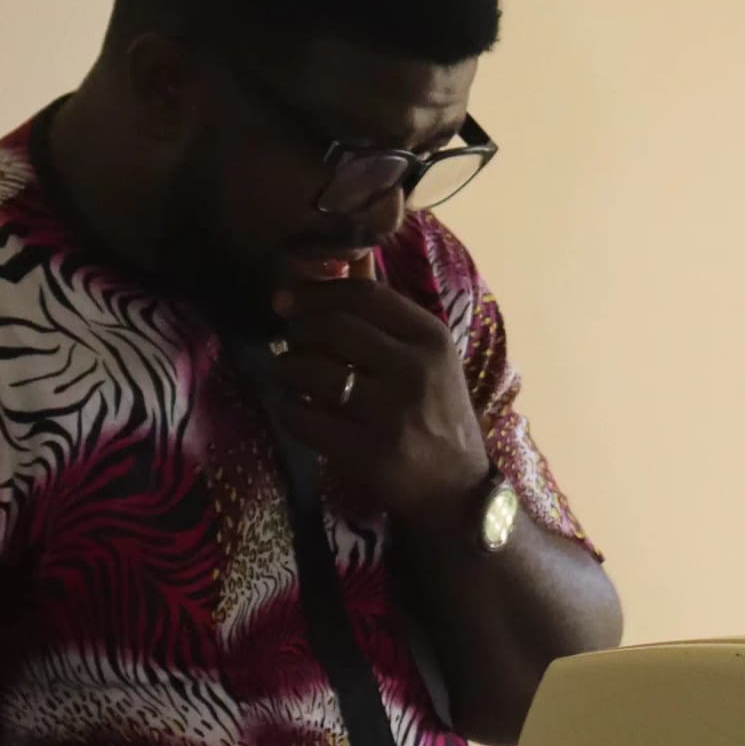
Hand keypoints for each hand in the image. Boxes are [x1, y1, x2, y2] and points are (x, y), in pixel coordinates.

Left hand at [266, 259, 491, 526]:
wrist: (457, 489)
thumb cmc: (436, 413)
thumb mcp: (427, 356)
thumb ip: (385, 309)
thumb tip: (349, 256)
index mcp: (432, 339)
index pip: (363, 295)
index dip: (316, 292)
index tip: (287, 301)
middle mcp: (416, 370)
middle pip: (331, 327)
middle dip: (297, 331)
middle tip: (290, 342)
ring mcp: (393, 413)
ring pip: (310, 371)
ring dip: (288, 369)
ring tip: (292, 375)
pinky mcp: (369, 452)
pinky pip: (303, 417)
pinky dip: (288, 409)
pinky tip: (295, 409)